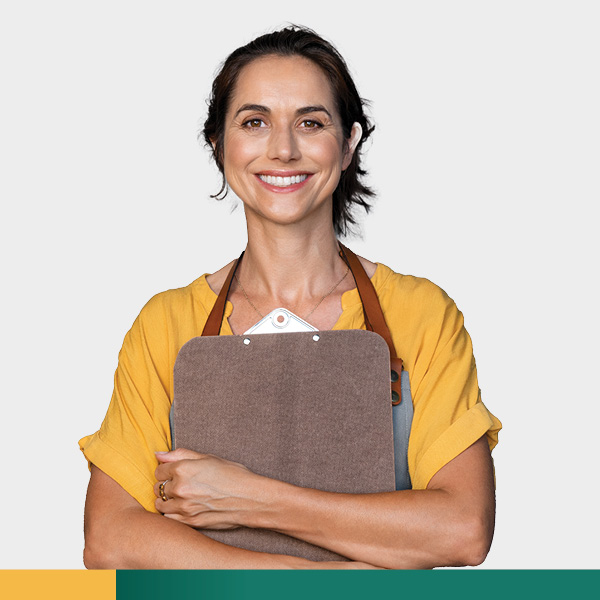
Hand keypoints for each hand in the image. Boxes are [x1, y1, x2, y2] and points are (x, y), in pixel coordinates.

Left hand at [153, 448, 268, 529]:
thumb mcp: (208, 458)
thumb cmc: (233, 475)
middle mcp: (180, 488)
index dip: (166, 470)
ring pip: (160, 504)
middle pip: (157, 487)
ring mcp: (184, 507)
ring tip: (181, 497)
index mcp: (183, 468)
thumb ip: (180, 454)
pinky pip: (168, 518)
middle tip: (180, 484)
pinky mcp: (189, 522)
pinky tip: (183, 508)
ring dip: (167, 500)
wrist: (249, 498)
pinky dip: (172, 513)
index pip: (159, 470)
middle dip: (166, 485)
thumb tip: (159, 454)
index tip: (174, 471)